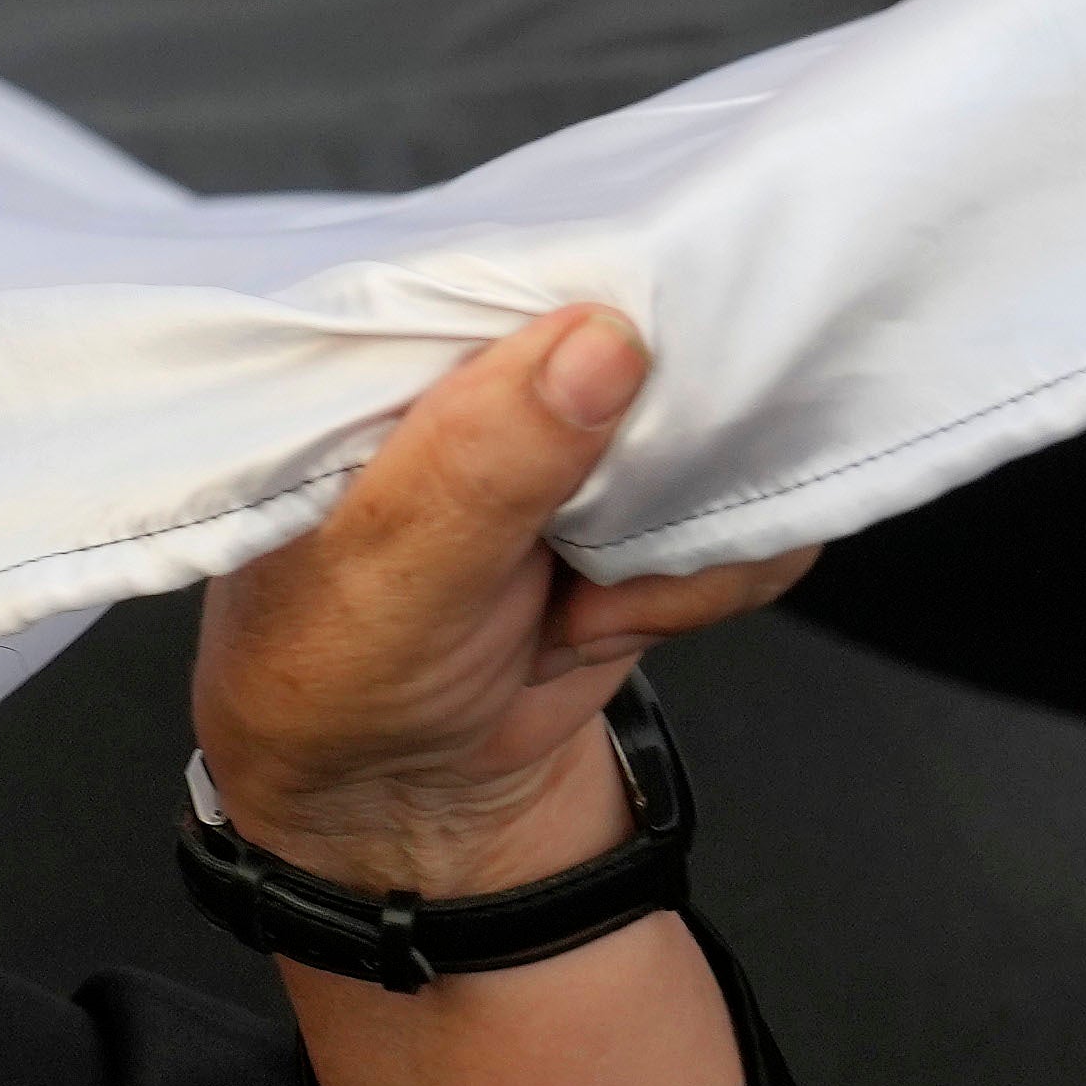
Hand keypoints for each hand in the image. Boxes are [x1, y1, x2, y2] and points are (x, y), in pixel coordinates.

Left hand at [192, 304, 814, 904]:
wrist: (401, 824)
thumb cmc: (330, 690)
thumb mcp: (389, 579)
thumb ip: (483, 463)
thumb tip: (596, 339)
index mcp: (404, 355)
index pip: (526, 261)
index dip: (605, 279)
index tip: (658, 330)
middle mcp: (502, 387)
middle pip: (653, 331)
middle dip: (669, 427)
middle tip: (604, 516)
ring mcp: (588, 459)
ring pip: (726, 433)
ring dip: (685, 532)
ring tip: (583, 600)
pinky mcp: (654, 531)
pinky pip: (755, 524)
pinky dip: (711, 583)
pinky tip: (612, 624)